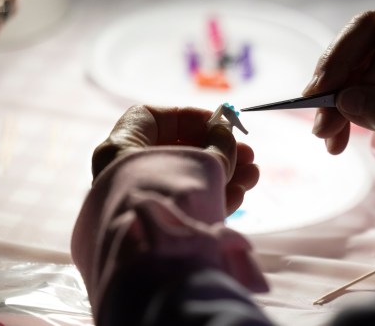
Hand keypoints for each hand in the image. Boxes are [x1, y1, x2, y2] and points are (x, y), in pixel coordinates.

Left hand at [91, 105, 259, 214]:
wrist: (151, 255)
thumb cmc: (170, 195)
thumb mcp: (199, 162)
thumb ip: (217, 145)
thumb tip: (226, 135)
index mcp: (121, 149)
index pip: (150, 119)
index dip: (187, 118)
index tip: (218, 124)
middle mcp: (125, 174)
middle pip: (175, 152)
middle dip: (217, 152)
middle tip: (247, 154)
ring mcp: (142, 201)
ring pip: (185, 181)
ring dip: (223, 175)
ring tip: (252, 176)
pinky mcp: (156, 226)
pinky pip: (185, 205)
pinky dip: (211, 197)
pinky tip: (239, 195)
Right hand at [303, 0, 374, 165]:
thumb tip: (345, 101)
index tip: (369, 84)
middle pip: (366, 31)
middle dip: (338, 67)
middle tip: (319, 100)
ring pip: (348, 57)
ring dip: (330, 92)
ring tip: (324, 130)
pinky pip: (345, 83)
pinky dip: (334, 109)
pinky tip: (332, 137)